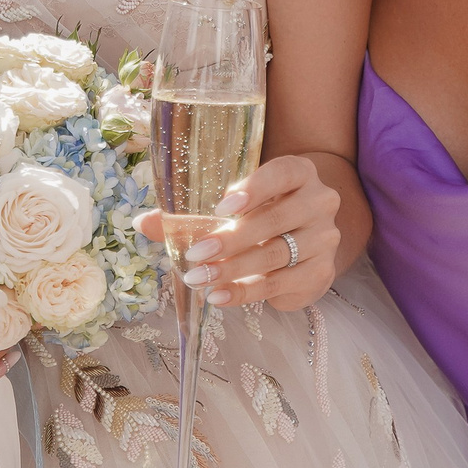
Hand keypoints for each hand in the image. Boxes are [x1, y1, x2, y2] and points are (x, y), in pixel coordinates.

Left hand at [137, 153, 340, 312]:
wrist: (306, 238)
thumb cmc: (263, 211)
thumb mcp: (234, 205)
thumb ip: (191, 214)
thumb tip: (142, 223)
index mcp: (299, 173)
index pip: (282, 174)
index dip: (253, 189)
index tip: (221, 208)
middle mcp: (320, 202)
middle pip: (275, 220)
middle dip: (231, 240)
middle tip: (195, 255)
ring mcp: (324, 240)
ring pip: (276, 256)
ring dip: (233, 269)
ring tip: (199, 278)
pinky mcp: (321, 274)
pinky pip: (279, 285)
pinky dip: (245, 291)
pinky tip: (218, 295)